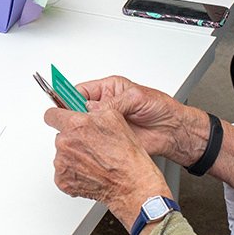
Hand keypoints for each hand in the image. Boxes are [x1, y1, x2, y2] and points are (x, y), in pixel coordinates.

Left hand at [43, 106, 170, 232]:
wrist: (130, 184)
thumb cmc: (125, 155)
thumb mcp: (114, 117)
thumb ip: (93, 109)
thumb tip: (85, 108)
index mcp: (74, 125)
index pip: (51, 115)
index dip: (58, 116)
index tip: (62, 119)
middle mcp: (64, 143)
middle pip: (59, 136)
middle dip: (71, 138)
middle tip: (89, 145)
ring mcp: (61, 163)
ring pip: (61, 154)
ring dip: (72, 156)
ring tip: (93, 161)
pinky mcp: (62, 180)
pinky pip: (63, 172)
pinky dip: (73, 173)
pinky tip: (89, 172)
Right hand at [79, 76, 201, 164]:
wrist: (175, 132)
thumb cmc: (161, 109)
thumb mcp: (137, 98)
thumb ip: (114, 102)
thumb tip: (94, 109)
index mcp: (108, 90)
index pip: (79, 91)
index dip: (67, 97)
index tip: (58, 102)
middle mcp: (104, 107)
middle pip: (77, 110)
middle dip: (72, 116)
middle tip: (71, 121)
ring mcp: (106, 125)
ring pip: (83, 127)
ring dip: (81, 131)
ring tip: (84, 133)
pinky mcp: (110, 141)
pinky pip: (93, 142)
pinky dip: (89, 144)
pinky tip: (91, 144)